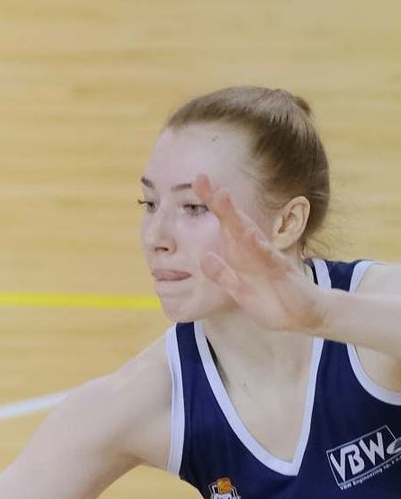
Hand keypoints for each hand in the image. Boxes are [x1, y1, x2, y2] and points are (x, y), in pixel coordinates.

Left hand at [195, 174, 325, 332]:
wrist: (301, 318)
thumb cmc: (270, 301)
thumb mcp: (239, 290)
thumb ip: (223, 275)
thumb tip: (204, 258)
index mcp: (241, 255)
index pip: (224, 226)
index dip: (212, 206)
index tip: (197, 182)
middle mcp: (254, 250)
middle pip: (234, 221)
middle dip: (218, 202)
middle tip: (202, 179)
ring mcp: (268, 258)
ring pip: (249, 233)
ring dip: (235, 216)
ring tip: (221, 197)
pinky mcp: (281, 271)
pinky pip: (268, 257)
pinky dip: (258, 246)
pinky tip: (248, 234)